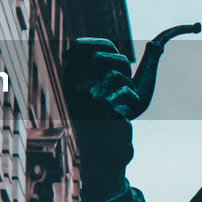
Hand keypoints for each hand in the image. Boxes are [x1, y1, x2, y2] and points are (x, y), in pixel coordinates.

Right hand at [63, 38, 137, 200]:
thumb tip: (118, 43)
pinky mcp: (106, 111)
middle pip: (104, 57)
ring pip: (118, 75)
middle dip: (122, 66)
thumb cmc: (103, 123)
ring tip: (120, 104)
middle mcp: (75, 89)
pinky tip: (124, 115)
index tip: (112, 52)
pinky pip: (129, 92)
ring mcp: (89, 99)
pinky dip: (132, 101)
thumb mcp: (93, 92)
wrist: (103, 158)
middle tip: (123, 84)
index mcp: (69, 81)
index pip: (79, 46)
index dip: (101, 44)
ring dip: (128, 87)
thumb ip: (101, 67)